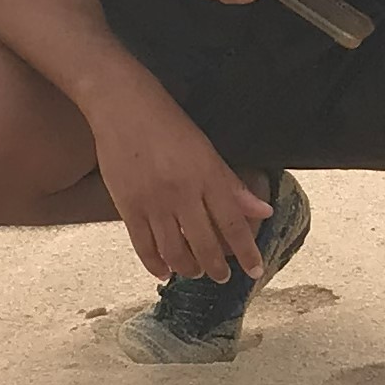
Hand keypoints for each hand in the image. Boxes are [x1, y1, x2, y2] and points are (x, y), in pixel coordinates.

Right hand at [87, 90, 271, 281]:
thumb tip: (262, 210)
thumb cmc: (168, 123)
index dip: (247, 251)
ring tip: (195, 272)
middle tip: (223, 277)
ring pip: (175, 251)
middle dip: (217, 267)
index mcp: (207, 176)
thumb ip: (232, 185)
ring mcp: (153, 202)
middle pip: (205, 244)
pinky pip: (143, 246)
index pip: (233, 223)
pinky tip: (164, 271)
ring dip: (188, 268)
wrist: (123, 106)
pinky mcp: (128, 207)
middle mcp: (182, 193)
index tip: (256, 270)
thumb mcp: (206, 149)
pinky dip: (155, 264)